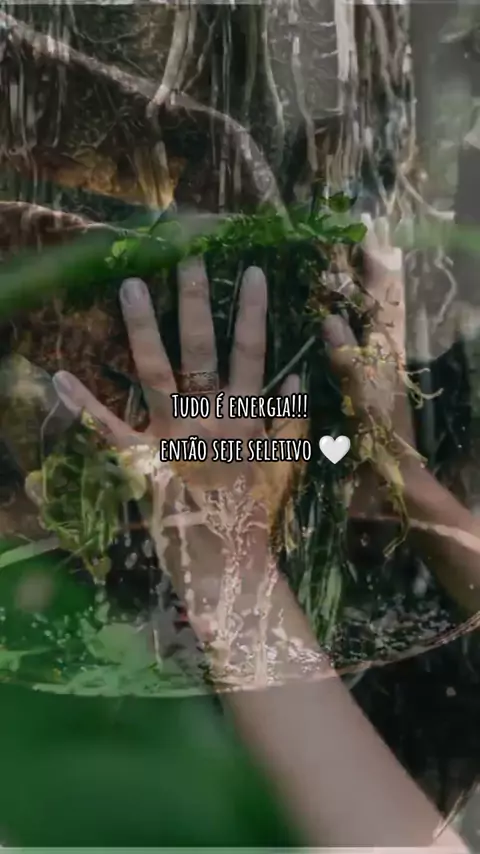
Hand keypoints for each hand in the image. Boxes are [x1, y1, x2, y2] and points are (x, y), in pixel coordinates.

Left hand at [50, 258, 305, 685]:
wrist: (230, 561)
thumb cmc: (254, 513)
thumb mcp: (282, 464)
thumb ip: (288, 421)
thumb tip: (296, 377)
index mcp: (243, 417)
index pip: (252, 354)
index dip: (251, 314)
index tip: (251, 272)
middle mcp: (207, 416)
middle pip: (201, 350)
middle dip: (195, 304)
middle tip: (185, 258)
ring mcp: (172, 436)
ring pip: (156, 373)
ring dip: (143, 329)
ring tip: (130, 287)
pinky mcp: (141, 462)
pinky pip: (107, 430)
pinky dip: (81, 405)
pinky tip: (58, 376)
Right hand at [323, 215, 417, 483]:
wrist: (394, 488)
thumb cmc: (382, 446)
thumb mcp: (366, 401)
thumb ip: (349, 360)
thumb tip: (330, 318)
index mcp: (385, 355)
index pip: (383, 300)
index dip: (375, 266)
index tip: (364, 231)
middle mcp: (379, 358)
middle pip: (376, 305)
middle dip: (364, 272)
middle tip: (344, 240)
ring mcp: (370, 374)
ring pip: (363, 325)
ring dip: (349, 298)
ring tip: (328, 270)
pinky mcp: (360, 391)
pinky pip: (349, 351)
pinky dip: (336, 332)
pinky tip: (315, 327)